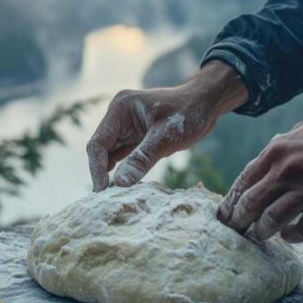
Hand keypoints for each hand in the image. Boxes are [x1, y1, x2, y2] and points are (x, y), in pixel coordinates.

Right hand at [87, 61, 247, 190]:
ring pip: (110, 154)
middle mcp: (118, 116)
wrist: (206, 103)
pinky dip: (123, 169)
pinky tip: (125, 185)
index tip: (102, 191)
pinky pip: (123, 155)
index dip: (96, 168)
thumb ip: (142, 159)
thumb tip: (120, 184)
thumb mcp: (166, 137)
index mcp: (120, 108)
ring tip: (112, 196)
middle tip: (105, 199)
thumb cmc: (189, 113)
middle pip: (100, 149)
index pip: (98, 143)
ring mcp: (125, 125)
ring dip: (110, 173)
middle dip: (101, 172)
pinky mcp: (135, 135)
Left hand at [217, 97, 302, 242]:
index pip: (242, 182)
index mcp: (276, 151)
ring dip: (261, 232)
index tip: (225, 215)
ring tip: (259, 235)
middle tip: (236, 231)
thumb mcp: (299, 133)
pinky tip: (290, 235)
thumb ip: (277, 152)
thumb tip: (258, 170)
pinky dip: (291, 236)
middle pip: (249, 204)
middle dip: (239, 221)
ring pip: (270, 221)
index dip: (230, 202)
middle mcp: (286, 171)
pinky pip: (300, 231)